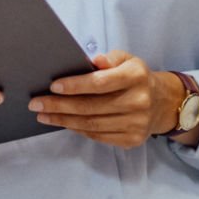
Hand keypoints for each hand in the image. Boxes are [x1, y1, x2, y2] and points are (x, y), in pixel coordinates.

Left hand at [29, 51, 181, 148]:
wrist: (162, 102)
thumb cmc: (135, 77)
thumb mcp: (127, 59)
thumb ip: (109, 59)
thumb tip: (92, 61)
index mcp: (136, 76)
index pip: (101, 83)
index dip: (75, 85)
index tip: (53, 86)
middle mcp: (139, 101)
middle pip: (91, 107)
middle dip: (59, 105)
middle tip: (36, 103)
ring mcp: (136, 123)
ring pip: (91, 124)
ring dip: (63, 120)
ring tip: (43, 114)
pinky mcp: (132, 139)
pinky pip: (97, 136)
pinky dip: (77, 129)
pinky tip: (63, 122)